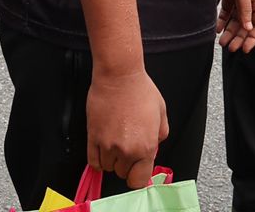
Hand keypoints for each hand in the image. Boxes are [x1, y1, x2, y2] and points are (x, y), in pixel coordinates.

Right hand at [86, 68, 168, 188]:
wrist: (119, 75)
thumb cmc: (140, 89)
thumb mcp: (161, 112)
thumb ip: (159, 135)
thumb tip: (153, 148)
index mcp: (146, 146)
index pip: (139, 180)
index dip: (137, 175)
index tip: (136, 169)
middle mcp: (127, 150)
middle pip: (122, 173)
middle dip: (126, 163)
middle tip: (127, 145)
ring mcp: (108, 145)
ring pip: (108, 167)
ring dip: (111, 158)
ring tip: (115, 140)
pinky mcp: (93, 137)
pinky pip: (93, 161)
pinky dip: (98, 158)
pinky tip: (103, 147)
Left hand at [217, 0, 254, 52]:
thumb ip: (245, 8)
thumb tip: (248, 27)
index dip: (253, 37)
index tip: (245, 49)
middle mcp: (250, 2)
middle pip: (246, 25)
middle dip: (239, 37)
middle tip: (230, 48)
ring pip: (236, 21)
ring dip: (230, 32)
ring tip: (222, 42)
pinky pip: (227, 13)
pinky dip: (223, 22)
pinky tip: (217, 29)